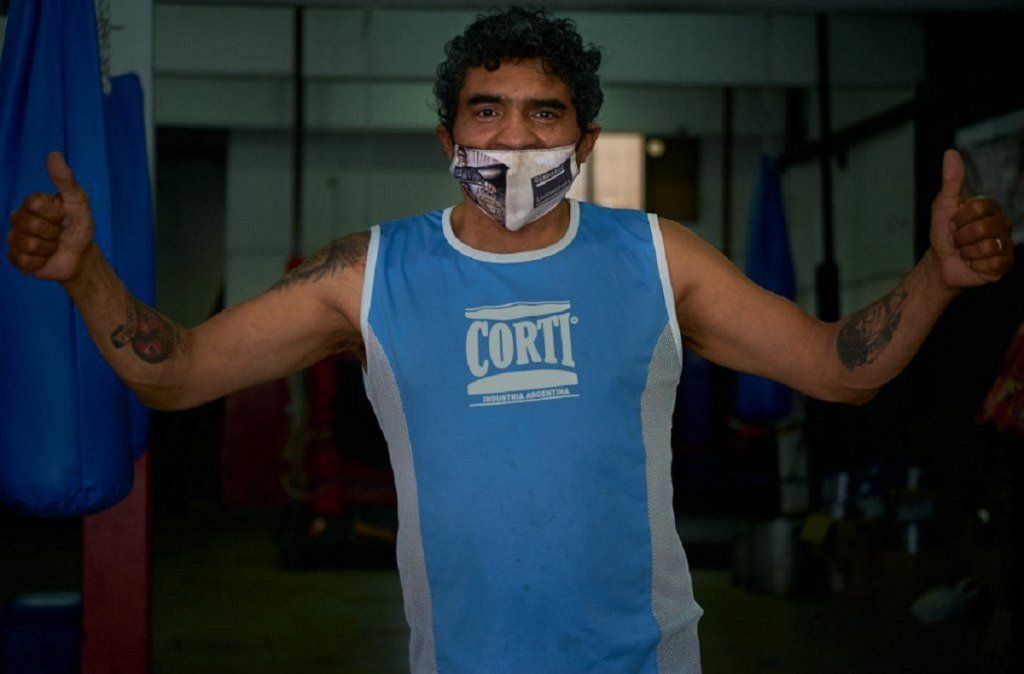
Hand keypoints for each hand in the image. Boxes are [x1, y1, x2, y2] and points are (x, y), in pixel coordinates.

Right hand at [6, 151, 95, 282]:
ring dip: (48, 248)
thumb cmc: (79, 227)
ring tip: (53, 246)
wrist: (81, 257)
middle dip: (52, 233)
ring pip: (26, 244)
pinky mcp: (16, 259)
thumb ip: (65, 180)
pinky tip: (44, 259)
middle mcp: (18, 219)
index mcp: (31, 203)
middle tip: (59, 234)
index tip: (64, 217)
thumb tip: (54, 153)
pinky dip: (40, 262)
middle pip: (29, 225)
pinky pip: (22, 261)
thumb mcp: (78, 202)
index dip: (54, 214)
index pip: (33, 204)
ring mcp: (15, 239)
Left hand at [928, 149, 1013, 291]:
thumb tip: (951, 152)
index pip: (978, 207)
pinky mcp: (1005, 264)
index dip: (959, 218)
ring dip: (967, 252)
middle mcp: (1003, 223)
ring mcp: (1006, 244)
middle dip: (961, 237)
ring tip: (965, 252)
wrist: (941, 263)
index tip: (953, 223)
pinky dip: (975, 265)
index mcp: (991, 208)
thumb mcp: (944, 205)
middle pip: (983, 227)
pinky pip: (992, 264)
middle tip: (958, 240)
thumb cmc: (944, 233)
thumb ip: (951, 180)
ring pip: (987, 246)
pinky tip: (973, 264)